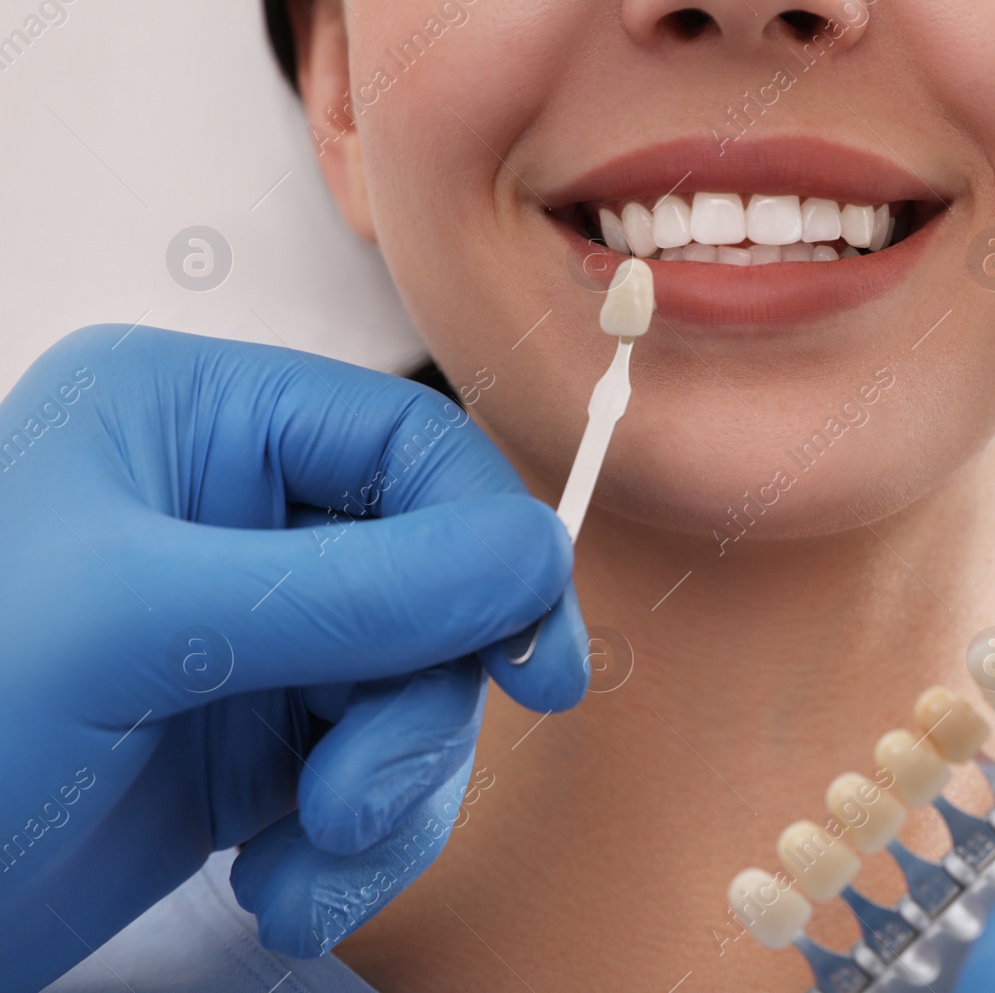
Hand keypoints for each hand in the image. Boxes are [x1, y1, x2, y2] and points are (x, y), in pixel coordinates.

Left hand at [0, 326, 586, 991]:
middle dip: (414, 706)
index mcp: (195, 420)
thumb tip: (538, 558)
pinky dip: (357, 845)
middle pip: (432, 581)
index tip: (535, 658)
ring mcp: (254, 628)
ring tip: (311, 858)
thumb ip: (356, 590)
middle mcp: (235, 511)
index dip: (491, 544)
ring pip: (418, 687)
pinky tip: (282, 886)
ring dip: (390, 790)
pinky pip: (379, 769)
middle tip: (359, 798)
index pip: (406, 444)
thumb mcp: (144, 631)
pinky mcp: (260, 734)